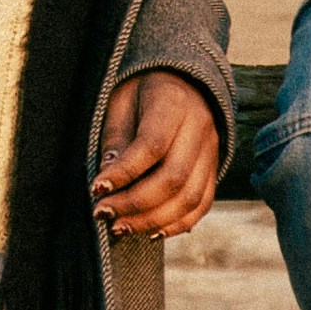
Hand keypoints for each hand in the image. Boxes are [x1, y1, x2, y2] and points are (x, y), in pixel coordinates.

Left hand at [93, 72, 220, 240]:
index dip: (124, 173)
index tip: (96, 189)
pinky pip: (202, 204)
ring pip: (190, 197)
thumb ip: (116, 138)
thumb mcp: (119, 100)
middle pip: (174, 178)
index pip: (152, 146)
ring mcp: (211, 150)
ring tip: (121, 227)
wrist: (181, 78)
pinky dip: (177, 224)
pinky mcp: (214, 167)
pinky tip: (150, 231)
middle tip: (103, 214)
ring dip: (153, 220)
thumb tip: (106, 183)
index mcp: (174, 102)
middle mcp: (200, 127)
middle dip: (135, 203)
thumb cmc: (140, 90)